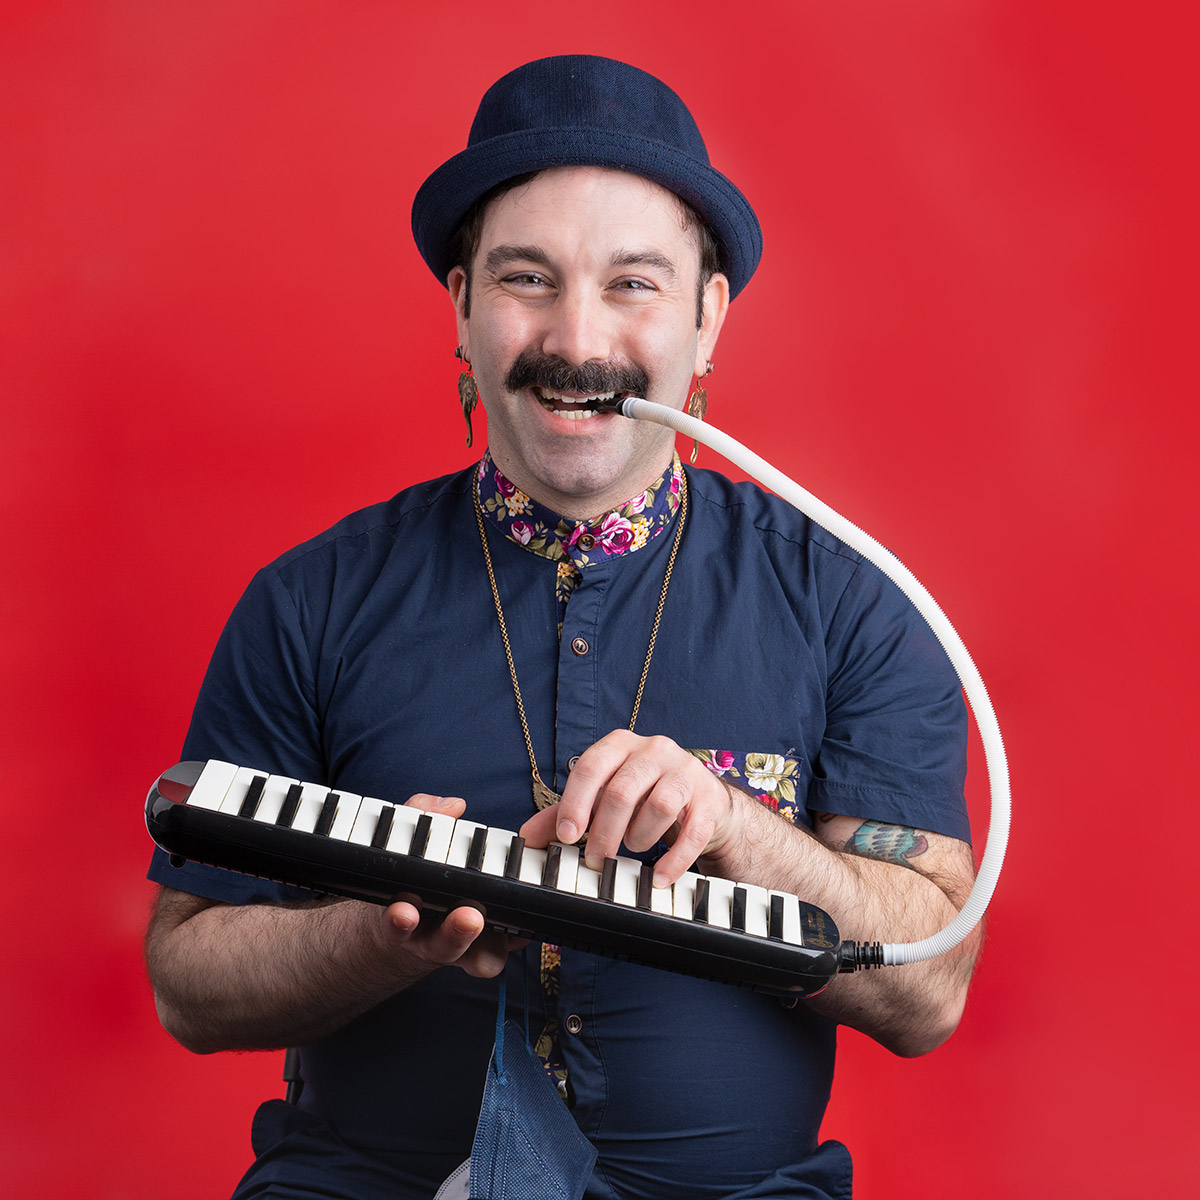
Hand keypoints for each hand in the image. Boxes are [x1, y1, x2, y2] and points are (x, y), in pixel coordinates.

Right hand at [381, 794, 528, 978]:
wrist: (415, 924)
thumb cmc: (413, 878)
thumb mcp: (404, 845)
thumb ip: (418, 817)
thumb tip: (452, 805)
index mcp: (408, 917)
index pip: (398, 924)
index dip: (399, 920)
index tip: (403, 909)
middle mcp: (436, 939)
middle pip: (444, 946)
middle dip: (455, 932)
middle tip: (468, 915)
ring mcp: (468, 948)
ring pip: (480, 958)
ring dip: (489, 941)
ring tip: (497, 919)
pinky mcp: (497, 946)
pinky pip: (510, 947)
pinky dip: (519, 936)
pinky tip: (526, 921)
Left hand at [519, 731, 738, 885]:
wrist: (700, 797)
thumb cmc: (642, 793)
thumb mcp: (602, 796)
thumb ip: (566, 814)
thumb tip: (528, 837)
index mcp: (621, 744)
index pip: (591, 767)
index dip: (576, 803)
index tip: (567, 835)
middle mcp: (654, 750)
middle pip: (623, 790)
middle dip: (605, 832)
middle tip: (596, 859)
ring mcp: (685, 772)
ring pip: (659, 806)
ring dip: (639, 837)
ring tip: (632, 848)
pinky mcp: (709, 799)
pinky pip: (693, 832)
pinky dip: (674, 860)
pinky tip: (660, 877)